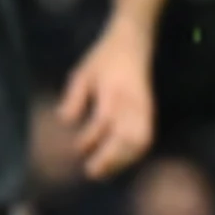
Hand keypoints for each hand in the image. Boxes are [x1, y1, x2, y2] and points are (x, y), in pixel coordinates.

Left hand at [60, 30, 157, 177]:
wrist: (133, 43)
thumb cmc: (104, 58)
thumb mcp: (82, 73)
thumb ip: (74, 97)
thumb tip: (65, 121)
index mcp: (113, 92)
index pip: (103, 121)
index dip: (90, 138)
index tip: (76, 150)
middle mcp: (131, 103)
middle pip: (127, 137)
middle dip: (111, 157)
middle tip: (93, 172)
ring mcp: (144, 108)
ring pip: (139, 140)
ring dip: (125, 159)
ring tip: (108, 171)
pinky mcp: (149, 112)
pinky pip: (147, 136)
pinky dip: (136, 152)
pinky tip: (124, 160)